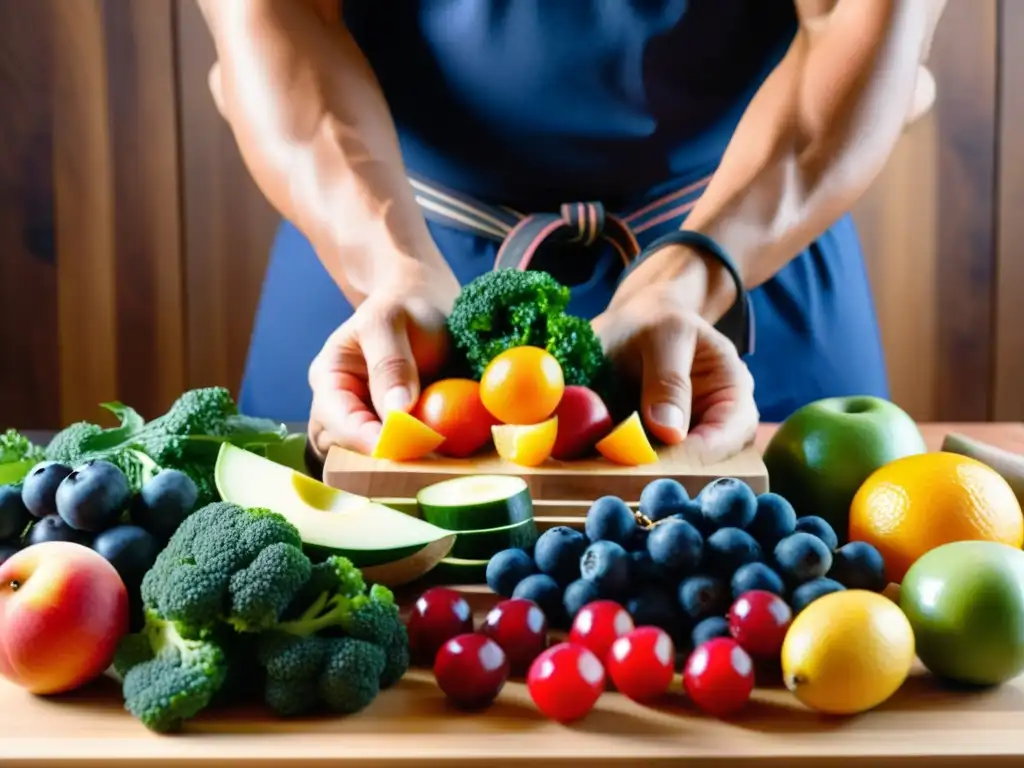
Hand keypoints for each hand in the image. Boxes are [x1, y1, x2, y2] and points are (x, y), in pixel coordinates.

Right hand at [307, 263, 455, 457]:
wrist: (429, 304)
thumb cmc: (405, 305)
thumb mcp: (391, 320)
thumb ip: (390, 363)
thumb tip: (396, 413)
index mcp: (330, 379)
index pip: (336, 421)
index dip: (367, 439)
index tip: (404, 446)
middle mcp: (342, 408)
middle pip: (346, 451)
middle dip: (380, 459)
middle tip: (422, 459)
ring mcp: (369, 423)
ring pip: (370, 462)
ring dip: (399, 464)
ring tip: (434, 459)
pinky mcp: (397, 433)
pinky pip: (398, 458)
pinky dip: (417, 460)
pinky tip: (442, 455)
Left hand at [592, 279, 758, 463]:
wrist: (631, 323)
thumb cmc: (657, 319)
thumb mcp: (666, 334)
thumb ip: (668, 379)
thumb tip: (670, 432)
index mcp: (732, 391)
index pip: (728, 435)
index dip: (695, 455)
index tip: (653, 462)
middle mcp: (715, 423)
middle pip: (704, 465)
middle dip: (664, 472)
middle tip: (624, 473)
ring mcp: (683, 439)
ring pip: (670, 472)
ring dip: (638, 473)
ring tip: (605, 468)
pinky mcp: (651, 447)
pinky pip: (640, 467)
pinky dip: (619, 466)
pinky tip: (595, 461)